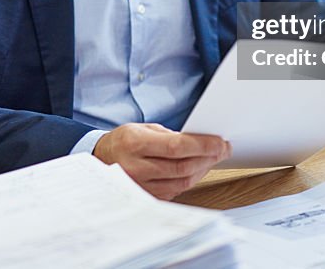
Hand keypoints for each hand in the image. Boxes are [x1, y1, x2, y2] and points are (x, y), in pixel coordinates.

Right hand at [93, 123, 230, 199]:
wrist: (101, 160)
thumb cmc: (124, 141)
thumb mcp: (142, 129)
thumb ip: (168, 136)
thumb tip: (199, 142)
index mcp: (135, 145)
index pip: (176, 147)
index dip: (202, 146)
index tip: (220, 142)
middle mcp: (137, 168)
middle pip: (182, 166)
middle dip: (208, 157)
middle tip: (223, 149)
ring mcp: (141, 186)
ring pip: (182, 181)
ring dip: (203, 169)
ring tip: (214, 157)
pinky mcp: (147, 196)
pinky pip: (176, 190)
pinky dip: (191, 179)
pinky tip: (198, 168)